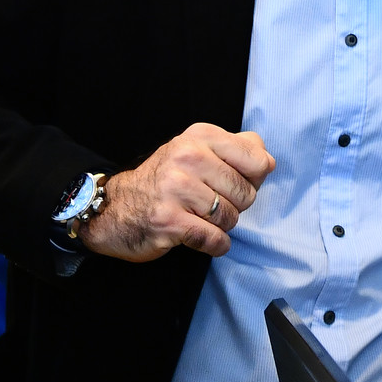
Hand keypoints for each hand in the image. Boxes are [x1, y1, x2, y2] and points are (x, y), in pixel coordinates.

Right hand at [79, 122, 273, 261]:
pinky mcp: (168, 220)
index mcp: (200, 137)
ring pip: (231, 217)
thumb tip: (269, 162)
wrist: (112, 207)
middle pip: (246, 193)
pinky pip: (215, 239)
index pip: (257, 160)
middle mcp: (187, 157)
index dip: (254, 179)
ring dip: (221, 225)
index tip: (234, 183)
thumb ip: (239, 150)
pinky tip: (201, 237)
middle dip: (236, 205)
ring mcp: (176, 189)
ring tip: (200, 218)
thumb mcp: (199, 150)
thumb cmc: (167, 180)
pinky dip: (215, 245)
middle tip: (211, 204)